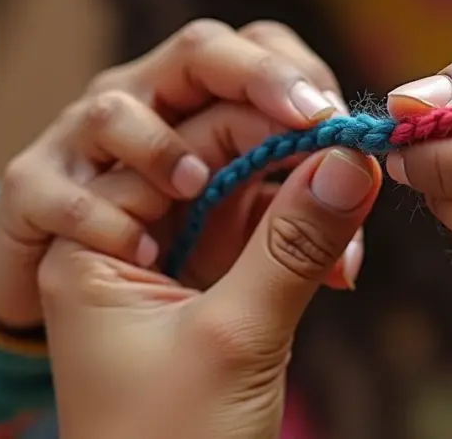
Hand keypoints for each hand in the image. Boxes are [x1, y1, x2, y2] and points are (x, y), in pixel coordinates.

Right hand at [0, 20, 358, 328]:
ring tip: (200, 184)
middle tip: (306, 116)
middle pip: (197, 53)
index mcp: (205, 113)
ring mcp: (83, 148)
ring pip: (113, 109)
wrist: (79, 325)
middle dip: (255, 75)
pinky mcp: (34, 196)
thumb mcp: (243, 257)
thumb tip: (356, 230)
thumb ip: (293, 232)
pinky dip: (96, 217)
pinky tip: (144, 255)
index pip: (258, 55)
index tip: (343, 124)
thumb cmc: (169, 272)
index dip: (301, 76)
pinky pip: (51, 190)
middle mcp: (147, 111)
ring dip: (162, 144)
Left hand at [39, 147, 381, 438]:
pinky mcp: (211, 295)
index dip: (254, 118)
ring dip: (303, 200)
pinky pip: (261, 242)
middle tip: (355, 152)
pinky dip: (305, 244)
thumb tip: (353, 157)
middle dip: (285, 155)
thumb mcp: (234, 338)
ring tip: (358, 208)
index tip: (329, 113)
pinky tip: (345, 261)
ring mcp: (172, 269)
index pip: (175, 145)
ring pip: (244, 198)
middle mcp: (129, 243)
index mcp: (94, 240)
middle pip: (210, 161)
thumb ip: (293, 243)